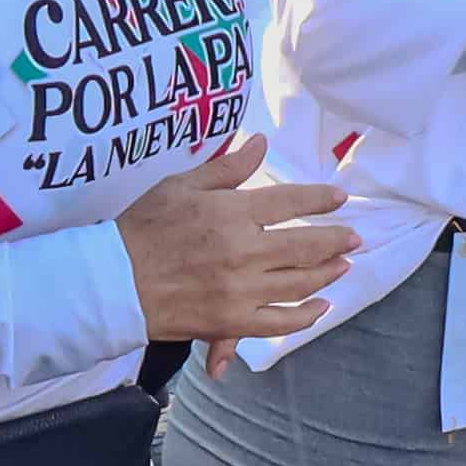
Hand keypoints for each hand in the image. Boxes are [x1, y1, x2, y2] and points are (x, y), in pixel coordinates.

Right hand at [115, 134, 350, 344]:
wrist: (111, 282)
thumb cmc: (140, 228)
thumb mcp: (180, 186)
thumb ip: (225, 169)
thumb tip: (260, 143)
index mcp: (232, 213)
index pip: (291, 201)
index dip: (320, 199)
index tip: (338, 199)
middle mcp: (244, 251)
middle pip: (307, 245)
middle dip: (337, 240)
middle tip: (354, 237)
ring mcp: (241, 290)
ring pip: (301, 283)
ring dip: (328, 274)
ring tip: (343, 265)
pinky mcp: (231, 322)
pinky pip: (280, 322)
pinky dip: (305, 316)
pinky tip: (320, 307)